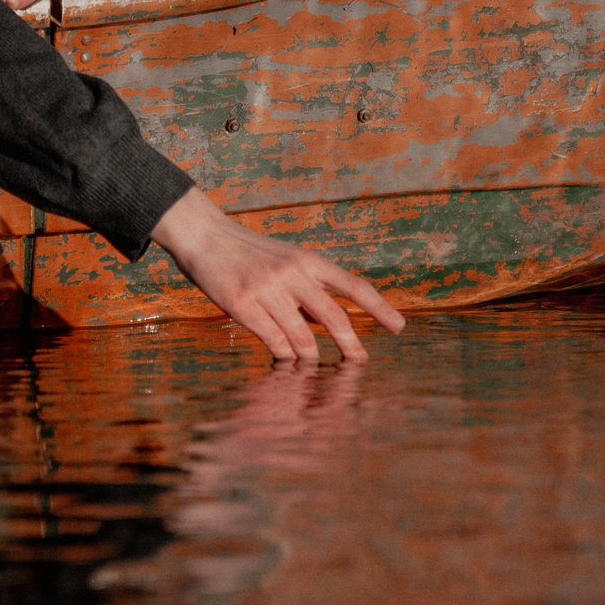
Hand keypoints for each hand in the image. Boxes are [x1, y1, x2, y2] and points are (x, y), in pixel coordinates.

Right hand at [149, 187, 405, 363]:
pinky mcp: (243, 305)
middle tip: (360, 362)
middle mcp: (293, 273)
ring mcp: (268, 289)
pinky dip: (282, 355)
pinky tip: (284, 360)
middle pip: (333, 318)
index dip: (379, 307)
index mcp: (308, 260)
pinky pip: (273, 341)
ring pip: (302, 338)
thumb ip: (308, 287)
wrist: (204, 236)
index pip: (353, 285)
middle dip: (350, 345)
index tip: (399, 326)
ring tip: (312, 368)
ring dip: (309, 358)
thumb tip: (329, 326)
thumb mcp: (286, 260)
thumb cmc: (248, 252)